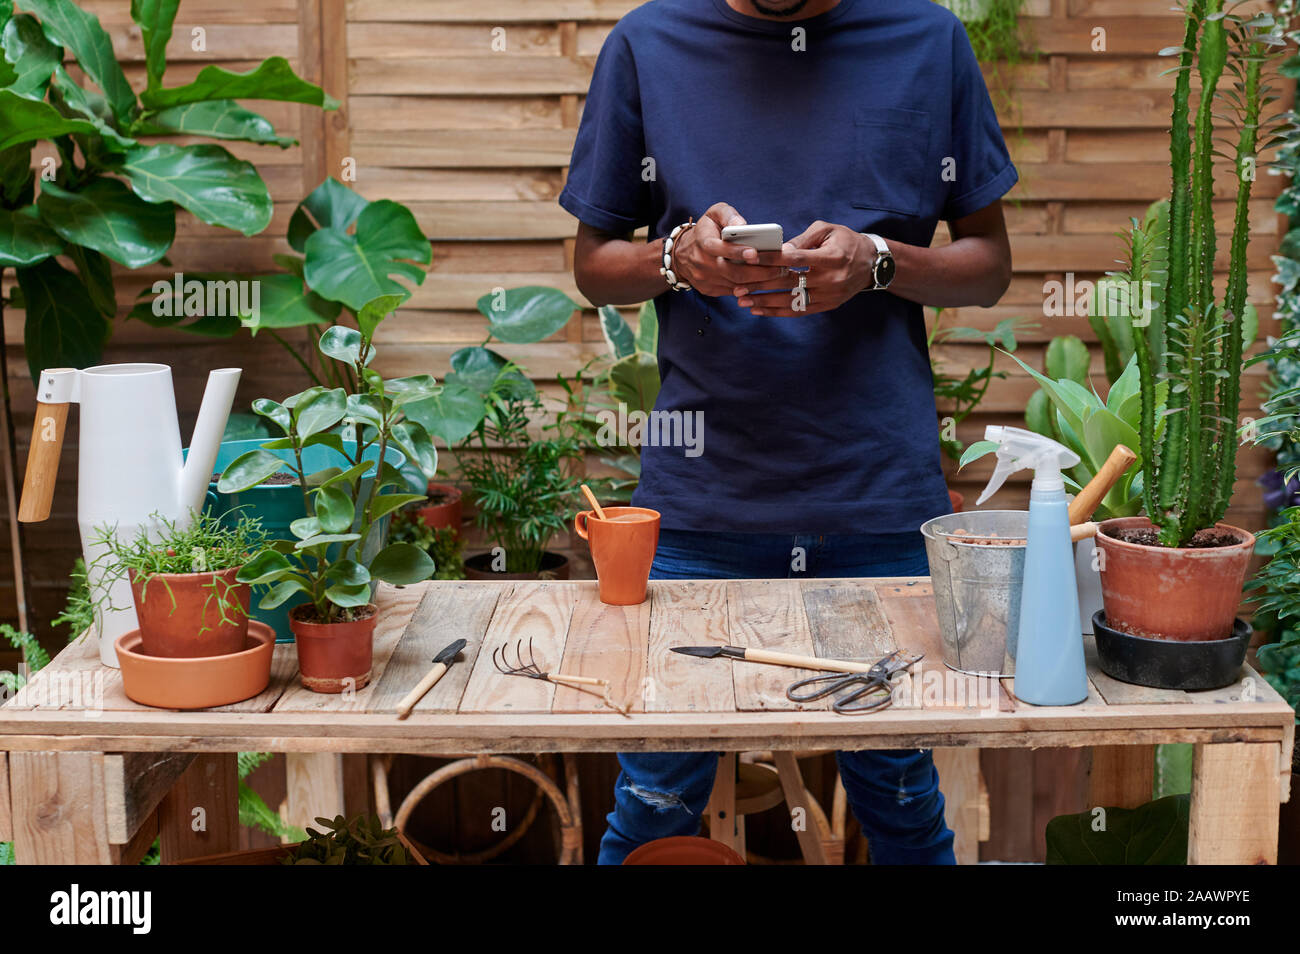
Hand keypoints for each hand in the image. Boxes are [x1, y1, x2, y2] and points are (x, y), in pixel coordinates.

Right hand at [671, 202, 787, 296]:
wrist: (682, 254)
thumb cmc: (706, 229)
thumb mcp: (714, 214)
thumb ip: (728, 215)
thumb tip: (743, 225)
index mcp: (703, 242)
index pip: (719, 248)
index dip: (737, 252)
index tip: (756, 252)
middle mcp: (702, 264)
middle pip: (733, 272)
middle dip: (758, 271)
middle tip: (781, 268)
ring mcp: (706, 280)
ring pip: (735, 285)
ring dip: (759, 282)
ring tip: (779, 275)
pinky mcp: (710, 290)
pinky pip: (733, 293)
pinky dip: (751, 289)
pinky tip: (766, 282)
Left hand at [733, 221, 876, 316]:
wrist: (871, 265)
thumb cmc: (846, 241)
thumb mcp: (827, 230)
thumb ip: (803, 239)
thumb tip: (779, 249)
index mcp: (831, 257)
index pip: (795, 258)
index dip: (770, 258)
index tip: (749, 258)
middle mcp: (830, 279)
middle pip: (789, 282)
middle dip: (760, 284)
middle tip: (737, 285)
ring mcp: (829, 295)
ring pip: (791, 301)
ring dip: (764, 302)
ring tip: (743, 300)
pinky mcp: (827, 306)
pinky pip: (798, 311)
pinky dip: (777, 312)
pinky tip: (759, 310)